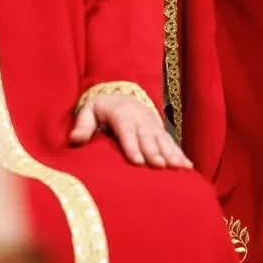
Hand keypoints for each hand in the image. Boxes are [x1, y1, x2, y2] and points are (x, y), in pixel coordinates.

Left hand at [70, 93, 191, 168]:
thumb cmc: (101, 108)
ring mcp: (152, 124)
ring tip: (178, 167)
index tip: (137, 162)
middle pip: (147, 136)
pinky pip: (171, 142)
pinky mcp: (160, 130)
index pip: (127, 130)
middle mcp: (140, 117)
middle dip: (154, 151)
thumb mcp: (88, 111)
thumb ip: (83, 125)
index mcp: (121, 113)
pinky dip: (179, 154)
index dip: (132, 146)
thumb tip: (74, 140)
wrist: (121, 94)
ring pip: (162, 139)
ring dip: (170, 153)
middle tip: (159, 166)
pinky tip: (187, 166)